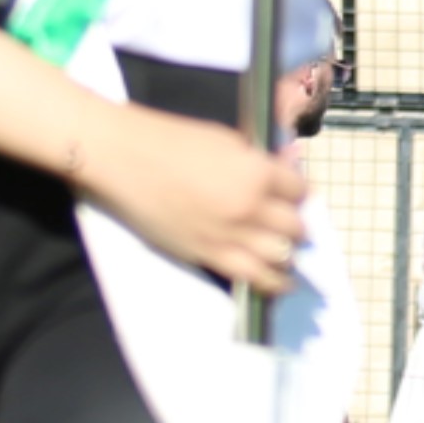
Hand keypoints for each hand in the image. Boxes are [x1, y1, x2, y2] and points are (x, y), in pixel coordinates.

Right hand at [78, 100, 312, 295]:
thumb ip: (260, 158)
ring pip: (280, 257)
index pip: (300, 191)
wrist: (123, 158)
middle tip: (288, 222)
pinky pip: (251, 276)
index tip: (293, 194)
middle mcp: (249, 208)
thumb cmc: (172, 139)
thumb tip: (289, 162)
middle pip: (294, 227)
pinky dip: (271, 282)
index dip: (298, 191)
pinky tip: (281, 284)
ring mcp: (229, 235)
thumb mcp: (225, 138)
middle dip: (294, 224)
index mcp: (256, 172)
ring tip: (286, 255)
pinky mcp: (207, 255)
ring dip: (287, 255)